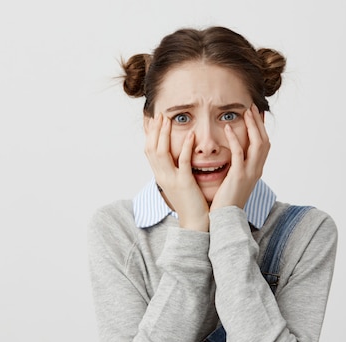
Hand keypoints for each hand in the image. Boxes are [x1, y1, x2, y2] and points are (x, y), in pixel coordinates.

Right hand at [144, 113, 209, 230]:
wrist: (195, 222)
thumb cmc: (190, 202)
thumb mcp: (178, 183)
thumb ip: (175, 169)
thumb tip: (175, 157)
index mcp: (160, 176)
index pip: (149, 151)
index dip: (151, 135)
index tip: (155, 121)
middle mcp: (162, 176)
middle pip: (151, 149)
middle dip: (155, 130)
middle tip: (160, 115)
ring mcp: (171, 180)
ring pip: (162, 153)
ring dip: (165, 134)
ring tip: (169, 120)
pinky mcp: (184, 183)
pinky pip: (183, 162)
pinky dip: (185, 147)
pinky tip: (191, 135)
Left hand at [210, 104, 269, 210]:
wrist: (225, 219)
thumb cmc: (226, 202)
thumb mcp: (235, 182)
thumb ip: (237, 169)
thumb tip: (234, 158)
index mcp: (256, 170)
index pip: (263, 145)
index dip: (262, 129)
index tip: (256, 115)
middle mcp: (256, 170)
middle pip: (264, 141)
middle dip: (258, 123)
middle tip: (252, 108)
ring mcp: (249, 173)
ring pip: (257, 144)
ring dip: (251, 126)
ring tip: (244, 112)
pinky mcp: (238, 176)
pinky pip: (239, 153)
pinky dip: (235, 139)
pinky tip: (228, 128)